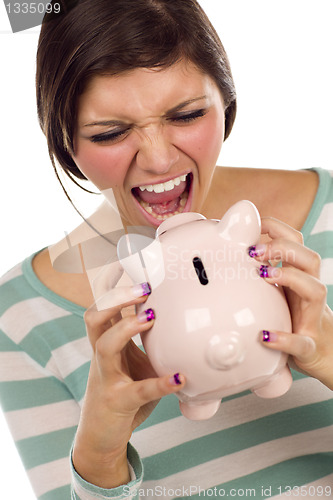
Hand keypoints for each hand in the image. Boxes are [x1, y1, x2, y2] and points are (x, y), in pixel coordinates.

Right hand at [72, 279, 184, 488]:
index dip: (114, 286)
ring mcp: (106, 377)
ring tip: (151, 317)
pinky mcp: (118, 401)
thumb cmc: (122, 390)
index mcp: (107, 341)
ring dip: (127, 327)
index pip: (102, 306)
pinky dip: (160, 383)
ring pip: (105, 346)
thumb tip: (183, 318)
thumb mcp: (134, 361)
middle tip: (144, 287)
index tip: (137, 268)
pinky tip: (179, 378)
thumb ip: (149, 341)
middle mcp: (102, 355)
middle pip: (94, 316)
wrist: (101, 435)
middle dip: (116, 298)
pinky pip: (138, 390)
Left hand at [249, 217, 332, 389]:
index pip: (296, 242)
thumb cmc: (294, 318)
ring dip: (290, 277)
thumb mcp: (278, 292)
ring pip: (315, 290)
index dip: (276, 229)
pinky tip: (264, 336)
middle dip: (284, 247)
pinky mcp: (310, 345)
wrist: (325, 356)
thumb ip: (260, 275)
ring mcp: (313, 317)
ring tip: (264, 275)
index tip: (252, 225)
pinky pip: (301, 342)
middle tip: (254, 251)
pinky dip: (284, 338)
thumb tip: (223, 258)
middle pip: (310, 258)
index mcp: (300, 276)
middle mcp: (310, 291)